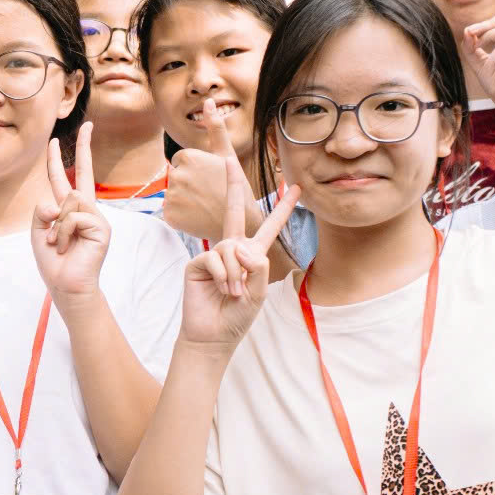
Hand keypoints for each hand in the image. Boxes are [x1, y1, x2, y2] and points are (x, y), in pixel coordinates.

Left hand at [31, 123, 113, 302]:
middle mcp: (85, 210)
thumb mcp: (38, 232)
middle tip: (89, 123)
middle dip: (85, 146)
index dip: (57, 159)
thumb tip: (58, 201)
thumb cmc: (54, 262)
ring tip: (59, 244)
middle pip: (82, 172)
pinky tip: (67, 247)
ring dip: (56, 226)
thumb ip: (42, 210)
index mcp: (69, 210)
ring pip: (70, 199)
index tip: (54, 140)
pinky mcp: (101, 227)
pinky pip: (74, 216)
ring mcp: (96, 217)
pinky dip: (63, 233)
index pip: (63, 178)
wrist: (67, 286)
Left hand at [161, 97, 240, 240]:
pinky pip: (168, 211)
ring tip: (203, 205)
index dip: (195, 171)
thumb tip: (208, 101)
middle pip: (174, 176)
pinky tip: (196, 216)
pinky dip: (179, 215)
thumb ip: (215, 128)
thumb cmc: (235, 187)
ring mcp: (172, 196)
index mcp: (189, 157)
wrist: (241, 224)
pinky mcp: (169, 215)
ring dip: (183, 199)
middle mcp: (178, 174)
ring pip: (171, 193)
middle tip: (207, 194)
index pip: (180, 161)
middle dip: (187, 184)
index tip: (209, 179)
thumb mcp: (227, 155)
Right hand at [182, 180, 295, 349]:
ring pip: (232, 247)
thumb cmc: (238, 317)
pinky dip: (224, 276)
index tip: (295, 188)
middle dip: (233, 185)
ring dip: (237, 274)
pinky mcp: (198, 263)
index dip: (282, 208)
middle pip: (236, 211)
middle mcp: (233, 250)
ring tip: (234, 293)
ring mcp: (214, 255)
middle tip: (227, 159)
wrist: (213, 335)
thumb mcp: (259, 292)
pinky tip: (223, 289)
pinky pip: (216, 257)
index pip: (269, 227)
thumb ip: (258, 266)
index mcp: (252, 256)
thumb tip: (240, 246)